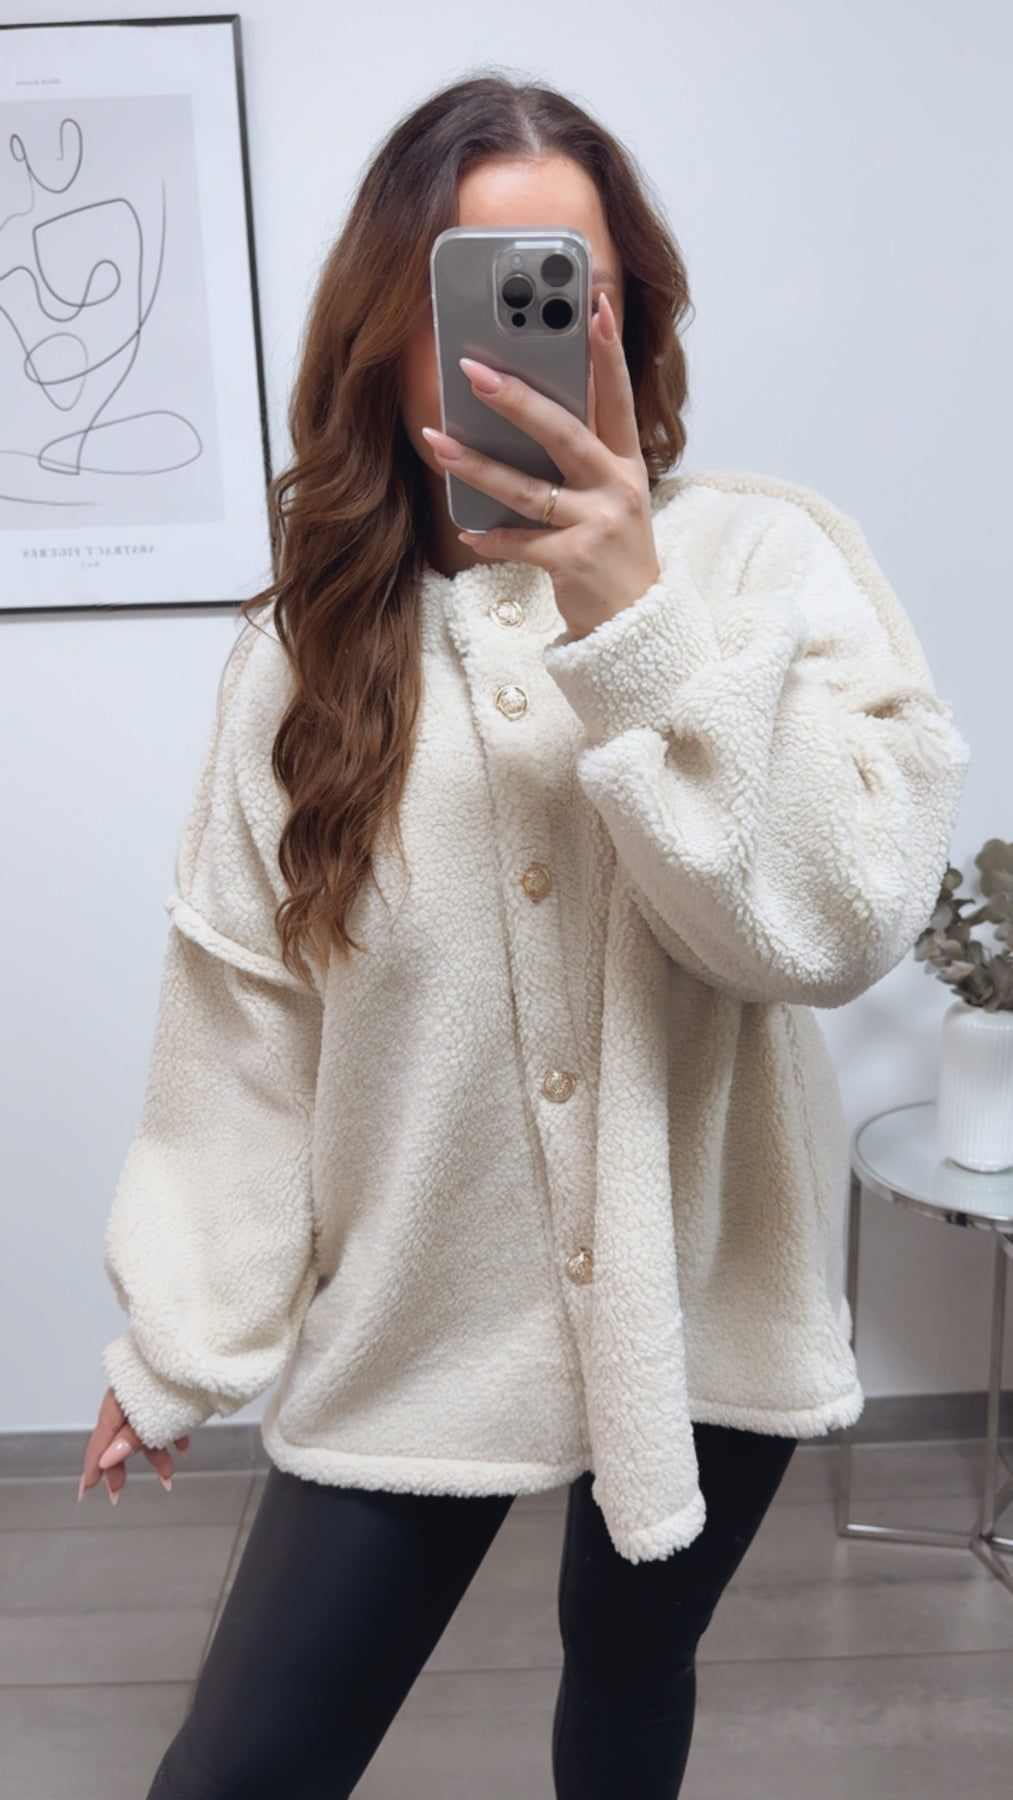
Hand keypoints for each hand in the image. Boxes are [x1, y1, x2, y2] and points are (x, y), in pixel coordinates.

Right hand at [78, 1385, 189, 1507]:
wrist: (208, 1343)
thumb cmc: (177, 1373)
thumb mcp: (152, 1412)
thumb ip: (131, 1437)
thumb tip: (108, 1460)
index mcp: (119, 1398)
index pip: (101, 1438)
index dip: (93, 1465)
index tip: (87, 1489)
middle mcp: (131, 1396)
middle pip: (120, 1436)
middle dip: (121, 1465)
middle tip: (119, 1492)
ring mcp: (151, 1394)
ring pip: (146, 1429)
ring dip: (155, 1455)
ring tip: (168, 1477)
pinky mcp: (171, 1392)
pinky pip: (166, 1419)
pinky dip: (173, 1437)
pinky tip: (183, 1451)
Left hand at [421, 291, 659, 640]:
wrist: (635, 621)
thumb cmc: (612, 548)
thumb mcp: (610, 495)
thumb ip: (579, 456)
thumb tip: (525, 411)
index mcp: (626, 462)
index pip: (618, 397)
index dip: (609, 352)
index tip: (596, 306)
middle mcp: (618, 487)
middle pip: (565, 433)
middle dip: (519, 400)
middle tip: (476, 372)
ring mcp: (598, 524)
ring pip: (528, 488)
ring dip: (478, 466)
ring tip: (438, 443)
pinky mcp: (575, 560)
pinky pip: (522, 543)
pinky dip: (492, 539)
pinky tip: (469, 532)